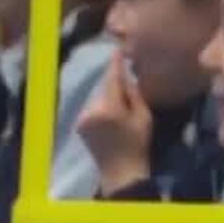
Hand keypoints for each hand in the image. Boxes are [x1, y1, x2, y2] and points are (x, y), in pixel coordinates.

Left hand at [76, 50, 153, 194]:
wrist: (120, 172)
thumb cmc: (137, 144)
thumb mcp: (144, 116)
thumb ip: (134, 93)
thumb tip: (125, 76)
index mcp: (110, 108)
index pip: (112, 79)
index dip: (115, 63)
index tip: (117, 50)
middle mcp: (92, 110)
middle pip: (105, 89)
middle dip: (115, 87)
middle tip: (128, 93)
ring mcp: (83, 118)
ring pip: (98, 99)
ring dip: (108, 99)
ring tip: (120, 113)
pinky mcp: (79, 125)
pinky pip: (92, 109)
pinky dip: (100, 109)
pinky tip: (110, 121)